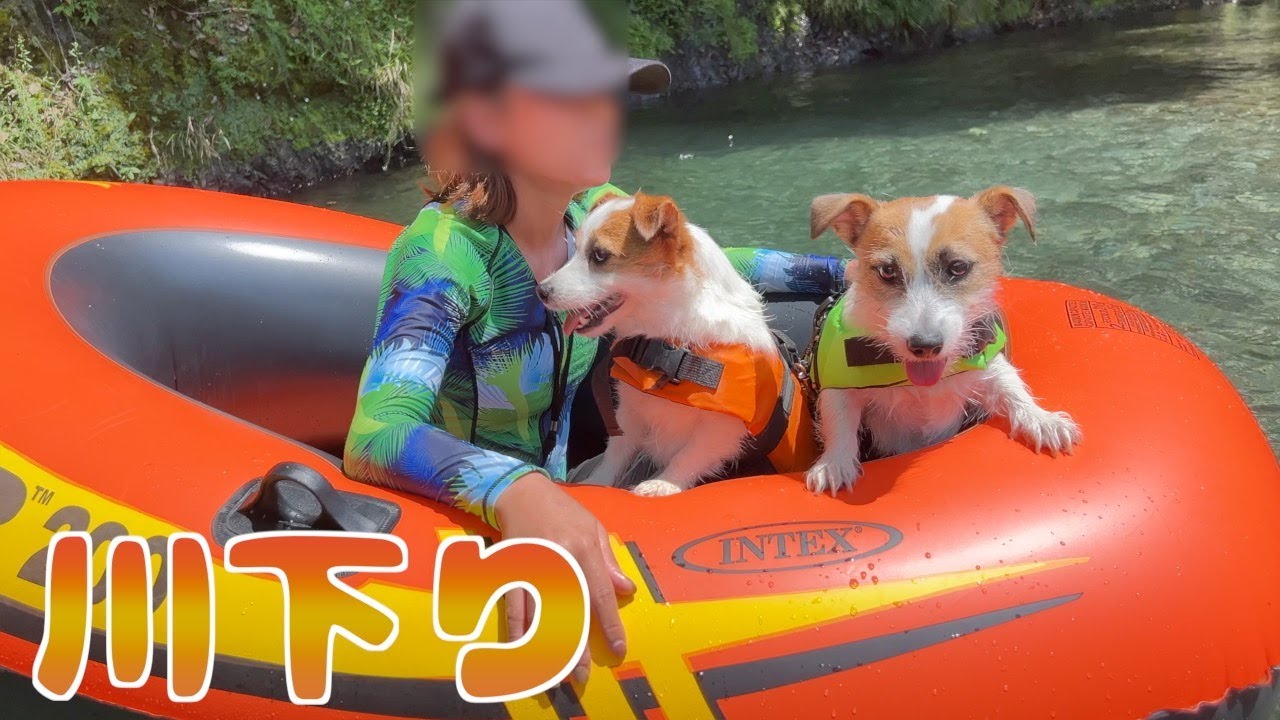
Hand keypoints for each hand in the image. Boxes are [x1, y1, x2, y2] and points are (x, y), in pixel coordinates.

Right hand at [494, 472, 634, 684]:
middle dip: (575, 646)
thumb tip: (626, 591)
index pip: (600, 593)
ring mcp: (531, 565)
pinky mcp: (511, 569)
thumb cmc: (564, 511)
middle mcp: (558, 559)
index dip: (609, 623)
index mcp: (583, 549)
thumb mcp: (594, 528)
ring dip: (545, 645)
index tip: (617, 648)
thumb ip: (609, 562)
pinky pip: (513, 604)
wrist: (522, 492)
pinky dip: (516, 628)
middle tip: (580, 675)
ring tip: (552, 672)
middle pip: (569, 610)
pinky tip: (520, 647)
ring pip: (540, 613)